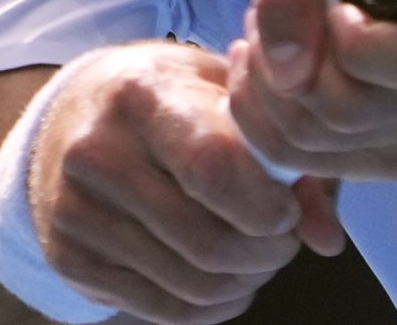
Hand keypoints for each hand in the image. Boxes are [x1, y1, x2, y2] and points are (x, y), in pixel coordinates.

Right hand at [29, 43, 343, 324]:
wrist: (72, 116)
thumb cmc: (168, 99)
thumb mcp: (225, 94)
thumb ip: (284, 154)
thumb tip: (328, 239)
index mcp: (142, 95)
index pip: (213, 170)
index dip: (266, 206)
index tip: (288, 209)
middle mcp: (96, 153)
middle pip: (206, 241)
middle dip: (266, 254)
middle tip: (282, 240)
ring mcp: (76, 211)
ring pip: (190, 284)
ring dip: (243, 283)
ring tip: (256, 257)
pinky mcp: (69, 258)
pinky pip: (162, 311)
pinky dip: (210, 308)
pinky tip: (224, 280)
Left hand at [225, 0, 396, 181]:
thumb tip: (288, 69)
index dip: (354, 46)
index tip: (334, 9)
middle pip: (353, 114)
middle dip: (287, 71)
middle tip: (261, 23)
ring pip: (323, 146)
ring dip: (269, 96)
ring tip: (262, 46)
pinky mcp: (393, 160)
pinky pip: (310, 167)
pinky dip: (267, 126)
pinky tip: (269, 81)